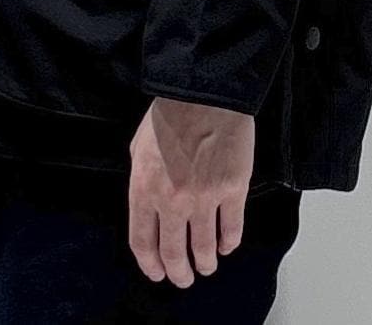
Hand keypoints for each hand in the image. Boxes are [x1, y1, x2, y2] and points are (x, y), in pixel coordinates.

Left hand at [127, 97, 253, 287]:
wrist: (204, 93)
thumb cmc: (170, 114)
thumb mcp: (138, 147)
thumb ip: (141, 181)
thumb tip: (149, 207)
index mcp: (144, 190)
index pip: (142, 243)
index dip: (150, 264)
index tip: (157, 272)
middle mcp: (172, 201)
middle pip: (173, 254)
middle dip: (179, 273)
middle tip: (184, 278)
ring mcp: (204, 198)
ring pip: (204, 248)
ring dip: (205, 263)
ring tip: (207, 266)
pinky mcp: (233, 190)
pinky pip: (232, 229)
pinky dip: (230, 243)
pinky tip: (227, 245)